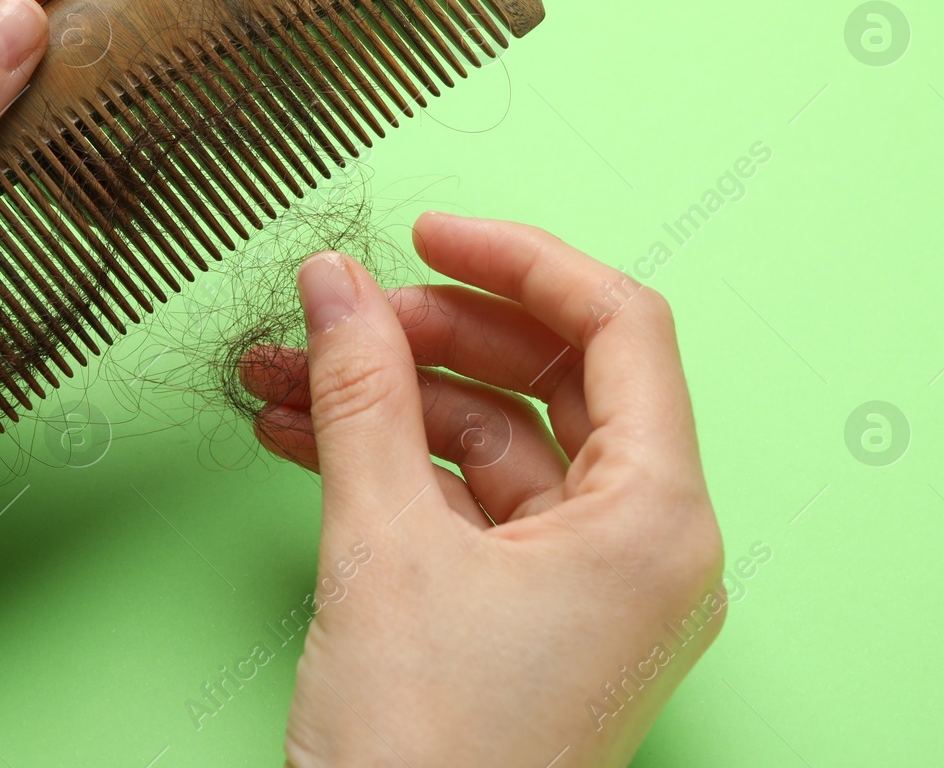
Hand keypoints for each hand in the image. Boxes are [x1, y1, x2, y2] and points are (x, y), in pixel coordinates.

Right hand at [242, 213, 725, 766]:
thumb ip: (362, 396)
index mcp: (657, 519)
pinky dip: (390, 462)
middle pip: (551, 379)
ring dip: (389, 400)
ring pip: (494, 441)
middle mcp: (643, 545)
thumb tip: (336, 287)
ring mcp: (589, 584)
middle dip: (434, 335)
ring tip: (286, 375)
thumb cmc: (429, 761)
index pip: (617, 328)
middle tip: (341, 313)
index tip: (429, 230)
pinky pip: (465, 502)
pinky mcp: (530, 614)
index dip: (520, 259)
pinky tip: (304, 437)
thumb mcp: (383, 548)